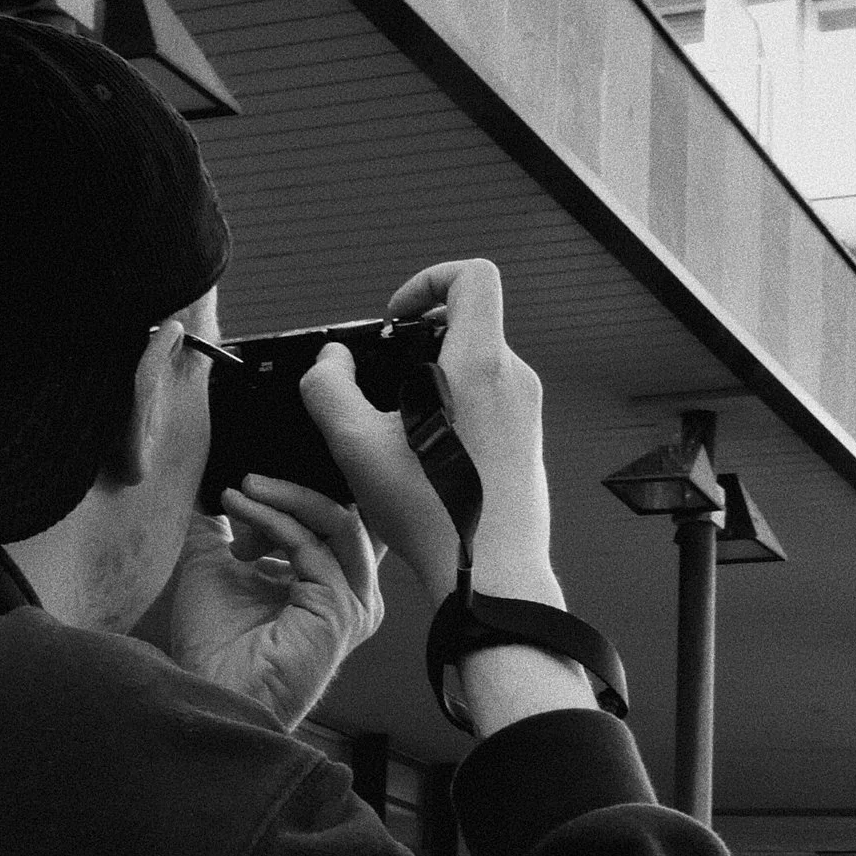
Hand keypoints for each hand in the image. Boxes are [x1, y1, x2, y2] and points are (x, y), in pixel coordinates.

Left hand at [132, 475, 382, 729]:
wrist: (209, 692)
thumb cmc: (213, 644)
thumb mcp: (214, 563)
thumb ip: (224, 522)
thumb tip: (214, 478)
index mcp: (329, 583)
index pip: (331, 518)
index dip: (290, 497)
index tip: (238, 491)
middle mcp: (350, 592)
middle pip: (342, 514)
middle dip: (294, 491)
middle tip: (245, 482)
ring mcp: (352, 601)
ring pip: (337, 521)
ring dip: (286, 498)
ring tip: (242, 490)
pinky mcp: (341, 608)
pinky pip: (312, 543)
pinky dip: (273, 518)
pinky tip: (239, 506)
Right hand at [300, 259, 592, 738]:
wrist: (492, 579)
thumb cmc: (435, 517)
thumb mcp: (358, 448)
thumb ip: (329, 390)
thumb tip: (329, 363)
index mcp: (480, 364)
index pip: (474, 276)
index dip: (429, 279)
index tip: (395, 317)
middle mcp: (514, 380)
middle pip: (470, 324)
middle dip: (419, 341)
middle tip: (383, 381)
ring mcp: (526, 413)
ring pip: (476, 369)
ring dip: (432, 382)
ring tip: (396, 431)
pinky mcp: (526, 444)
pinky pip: (487, 405)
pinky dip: (452, 414)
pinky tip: (421, 461)